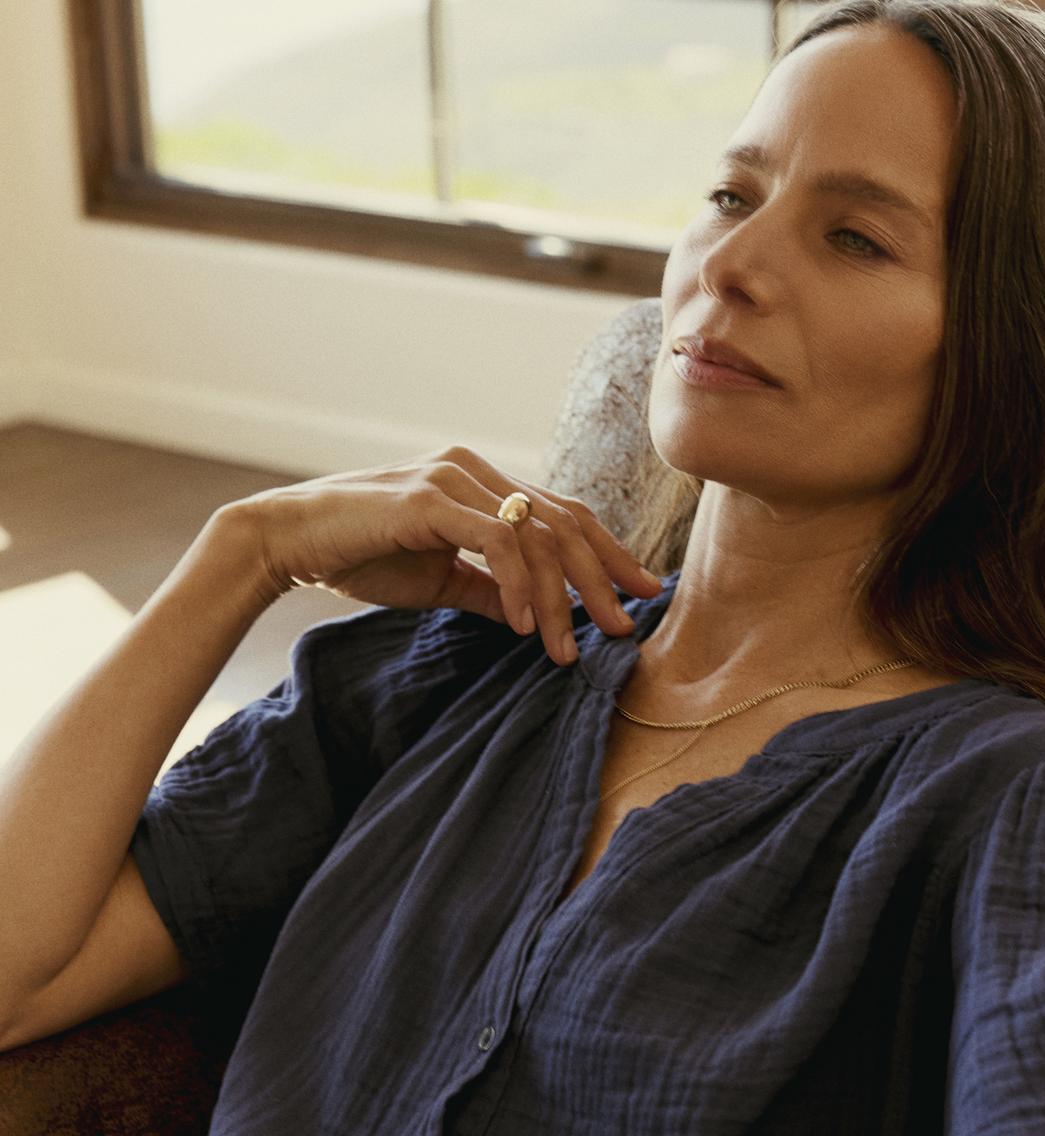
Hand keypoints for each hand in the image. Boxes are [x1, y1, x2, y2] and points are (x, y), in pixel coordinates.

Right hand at [223, 444, 661, 666]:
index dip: (608, 554)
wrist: (290, 540)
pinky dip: (517, 586)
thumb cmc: (359, 556)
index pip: (563, 515)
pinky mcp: (428, 499)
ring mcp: (453, 479)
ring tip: (573, 647)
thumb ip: (488, 590)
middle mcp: (475, 470)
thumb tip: (535, 618)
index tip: (644, 593)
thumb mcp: (440, 580)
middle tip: (627, 627)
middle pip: (563, 522)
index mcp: (482, 484)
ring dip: (561, 597)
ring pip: (536, 535)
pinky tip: (525, 627)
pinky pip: (494, 543)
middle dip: (602, 578)